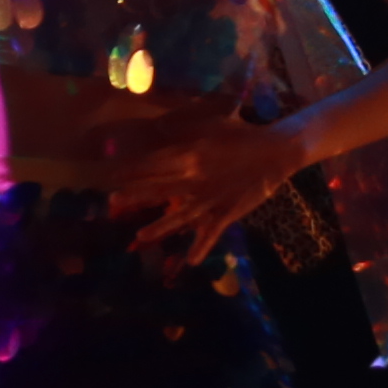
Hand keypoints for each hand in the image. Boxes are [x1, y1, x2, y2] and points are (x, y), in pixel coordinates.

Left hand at [110, 108, 318, 267]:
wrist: (275, 152)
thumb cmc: (242, 133)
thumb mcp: (210, 124)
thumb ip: (185, 128)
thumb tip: (160, 126)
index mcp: (190, 155)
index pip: (154, 164)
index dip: (132, 169)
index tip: (112, 173)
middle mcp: (195, 179)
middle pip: (160, 189)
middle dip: (135, 195)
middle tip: (112, 202)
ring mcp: (210, 200)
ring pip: (180, 216)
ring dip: (160, 227)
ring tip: (139, 237)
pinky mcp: (226, 213)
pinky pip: (211, 233)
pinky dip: (202, 247)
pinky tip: (191, 262)